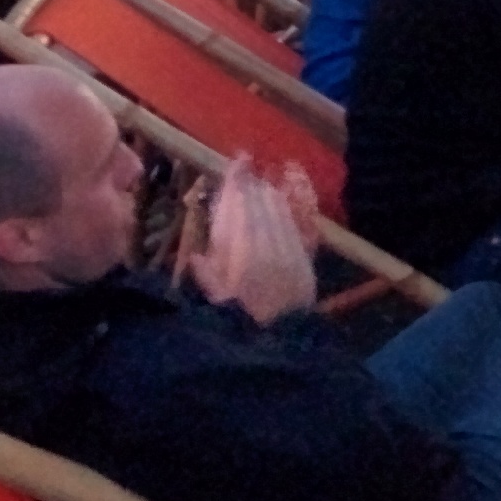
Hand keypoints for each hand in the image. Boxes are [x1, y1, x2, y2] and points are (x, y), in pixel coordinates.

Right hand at [187, 160, 319, 323]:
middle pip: (260, 203)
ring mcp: (289, 247)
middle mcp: (267, 241)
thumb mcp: (215, 300)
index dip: (237, 181)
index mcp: (241, 249)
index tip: (238, 160)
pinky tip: (280, 208)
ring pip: (279, 211)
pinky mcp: (305, 257)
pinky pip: (294, 226)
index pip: (239, 205)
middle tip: (245, 167)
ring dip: (268, 194)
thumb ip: (206, 274)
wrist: (282, 339)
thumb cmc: (241, 320)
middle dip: (252, 184)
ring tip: (259, 184)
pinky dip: (285, 212)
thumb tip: (195, 256)